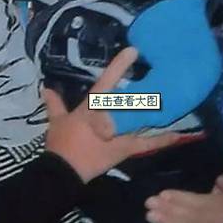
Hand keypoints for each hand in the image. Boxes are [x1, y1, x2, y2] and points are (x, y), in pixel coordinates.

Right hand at [44, 47, 179, 182]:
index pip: (107, 82)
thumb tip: (45, 88)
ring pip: (143, 119)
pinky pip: (148, 143)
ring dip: (158, 110)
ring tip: (177, 100)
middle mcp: (110, 118)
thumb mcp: (56, 121)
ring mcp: (121, 134)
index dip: (119, 66)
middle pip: (133, 100)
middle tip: (165, 75)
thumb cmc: (61, 143)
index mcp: (93, 107)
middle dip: (148, 88)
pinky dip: (162, 139)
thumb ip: (54, 104)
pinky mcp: (127, 149)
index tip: (133, 51)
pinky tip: (177, 134)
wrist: (66, 171)